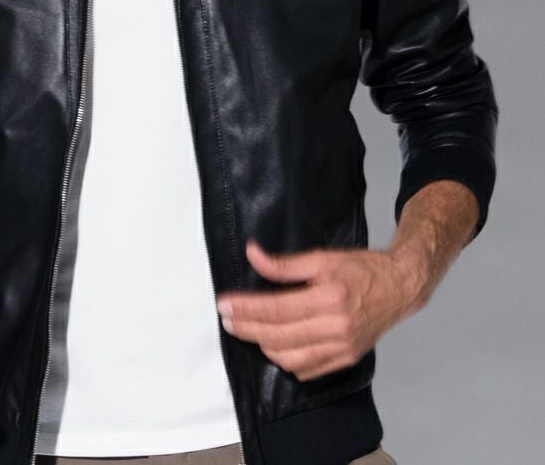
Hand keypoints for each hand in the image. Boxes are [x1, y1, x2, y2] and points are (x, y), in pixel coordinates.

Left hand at [216, 239, 420, 382]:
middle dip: (246, 328)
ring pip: (289, 358)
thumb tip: (252, 254)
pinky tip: (276, 345)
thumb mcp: (323, 258)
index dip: (246, 308)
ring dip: (263, 346)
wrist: (400, 288)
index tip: (224, 304)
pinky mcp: (345, 360)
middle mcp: (336, 328)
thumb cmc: (362, 270)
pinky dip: (286, 360)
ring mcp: (342, 348)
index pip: (276, 308)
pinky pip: (306, 370)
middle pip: (278, 336)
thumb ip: (285, 264)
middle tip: (227, 319)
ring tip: (249, 330)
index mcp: (330, 298)